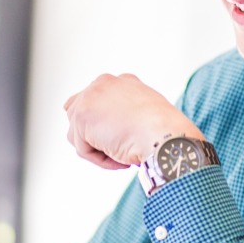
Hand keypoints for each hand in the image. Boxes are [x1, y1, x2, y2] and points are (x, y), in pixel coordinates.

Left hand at [64, 73, 204, 169]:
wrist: (164, 136)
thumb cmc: (162, 133)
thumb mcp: (147, 116)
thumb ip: (126, 115)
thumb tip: (110, 134)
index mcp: (123, 82)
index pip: (98, 101)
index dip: (106, 126)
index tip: (126, 139)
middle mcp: (104, 83)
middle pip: (78, 113)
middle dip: (93, 135)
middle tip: (119, 148)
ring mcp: (90, 97)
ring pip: (79, 135)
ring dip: (100, 150)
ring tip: (125, 153)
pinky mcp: (81, 116)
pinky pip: (83, 149)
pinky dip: (101, 160)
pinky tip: (122, 158)